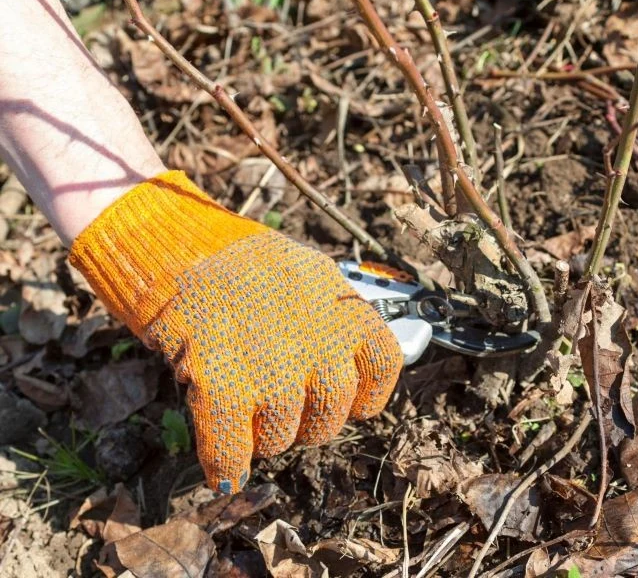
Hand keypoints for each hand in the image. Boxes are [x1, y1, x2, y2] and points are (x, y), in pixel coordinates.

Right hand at [70, 171, 402, 492]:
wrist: (177, 244)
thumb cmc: (243, 266)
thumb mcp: (306, 274)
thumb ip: (332, 319)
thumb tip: (343, 373)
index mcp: (345, 304)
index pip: (384, 366)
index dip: (364, 393)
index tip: (344, 399)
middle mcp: (321, 338)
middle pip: (332, 414)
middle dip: (306, 422)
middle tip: (277, 406)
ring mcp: (274, 366)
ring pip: (283, 438)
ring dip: (263, 438)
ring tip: (242, 412)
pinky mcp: (224, 383)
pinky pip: (232, 449)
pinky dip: (226, 464)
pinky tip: (223, 469)